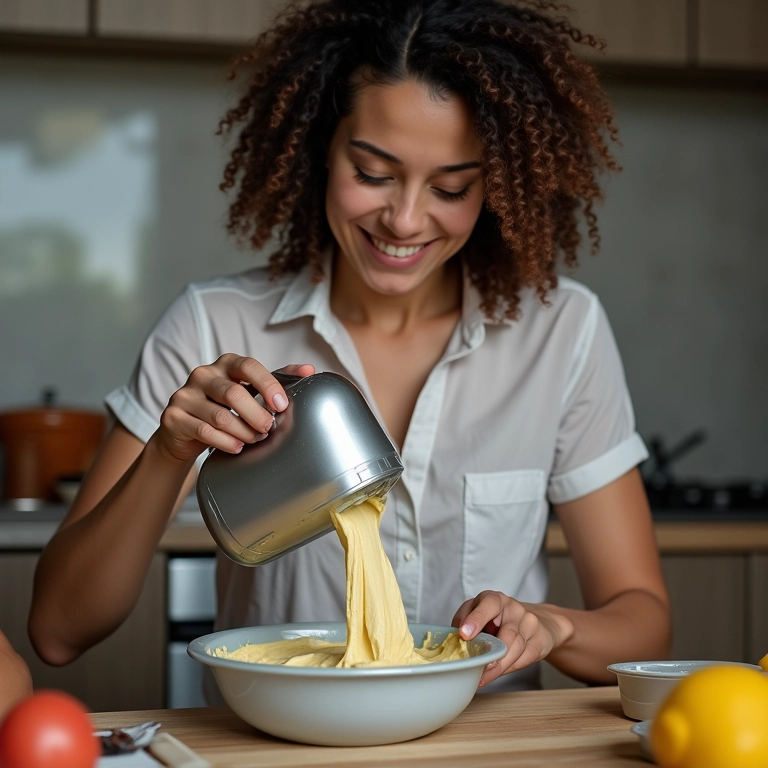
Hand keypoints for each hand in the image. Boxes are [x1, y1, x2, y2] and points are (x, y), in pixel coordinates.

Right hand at [155, 355, 314, 462]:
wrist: (184, 431)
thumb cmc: (224, 407)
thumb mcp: (250, 391)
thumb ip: (278, 379)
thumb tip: (310, 370)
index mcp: (225, 364)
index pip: (248, 366)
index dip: (268, 384)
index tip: (281, 405)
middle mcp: (203, 374)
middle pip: (234, 393)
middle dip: (257, 415)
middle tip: (268, 429)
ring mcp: (185, 395)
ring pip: (220, 415)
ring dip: (243, 432)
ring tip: (254, 440)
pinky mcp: (173, 416)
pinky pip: (204, 431)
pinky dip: (225, 442)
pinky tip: (237, 447)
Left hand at [453, 591, 573, 686]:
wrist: (537, 621)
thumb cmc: (499, 619)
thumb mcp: (479, 613)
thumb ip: (466, 621)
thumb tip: (453, 639)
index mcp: (495, 599)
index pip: (488, 604)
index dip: (476, 619)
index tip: (464, 634)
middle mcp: (514, 608)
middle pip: (506, 634)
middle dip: (491, 654)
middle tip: (476, 667)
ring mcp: (530, 623)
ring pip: (516, 647)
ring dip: (499, 666)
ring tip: (483, 677)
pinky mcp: (540, 639)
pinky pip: (526, 657)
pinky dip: (510, 668)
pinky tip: (498, 674)